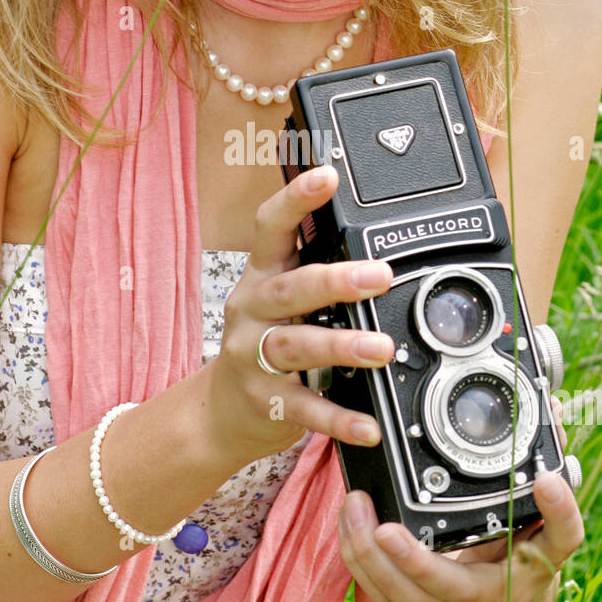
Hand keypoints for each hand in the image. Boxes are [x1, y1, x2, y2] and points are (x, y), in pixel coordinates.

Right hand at [205, 164, 395, 465]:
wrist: (221, 410)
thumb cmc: (265, 339)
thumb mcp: (281, 297)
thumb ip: (317, 269)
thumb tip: (375, 240)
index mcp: (262, 274)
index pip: (272, 227)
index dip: (297, 199)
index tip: (327, 174)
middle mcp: (253, 309)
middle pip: (291, 289)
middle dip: (335, 280)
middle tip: (379, 275)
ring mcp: (254, 357)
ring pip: (297, 346)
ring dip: (341, 346)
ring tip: (381, 349)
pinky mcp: (265, 402)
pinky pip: (305, 409)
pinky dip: (339, 419)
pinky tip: (368, 426)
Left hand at [337, 395, 583, 601]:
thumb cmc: (521, 556)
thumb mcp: (543, 518)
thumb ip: (541, 462)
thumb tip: (553, 408)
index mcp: (537, 559)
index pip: (561, 537)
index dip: (558, 512)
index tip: (545, 479)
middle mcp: (497, 588)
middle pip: (454, 586)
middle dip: (416, 561)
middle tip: (386, 529)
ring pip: (408, 598)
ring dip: (373, 558)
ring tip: (356, 507)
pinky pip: (384, 594)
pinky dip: (361, 560)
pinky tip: (349, 523)